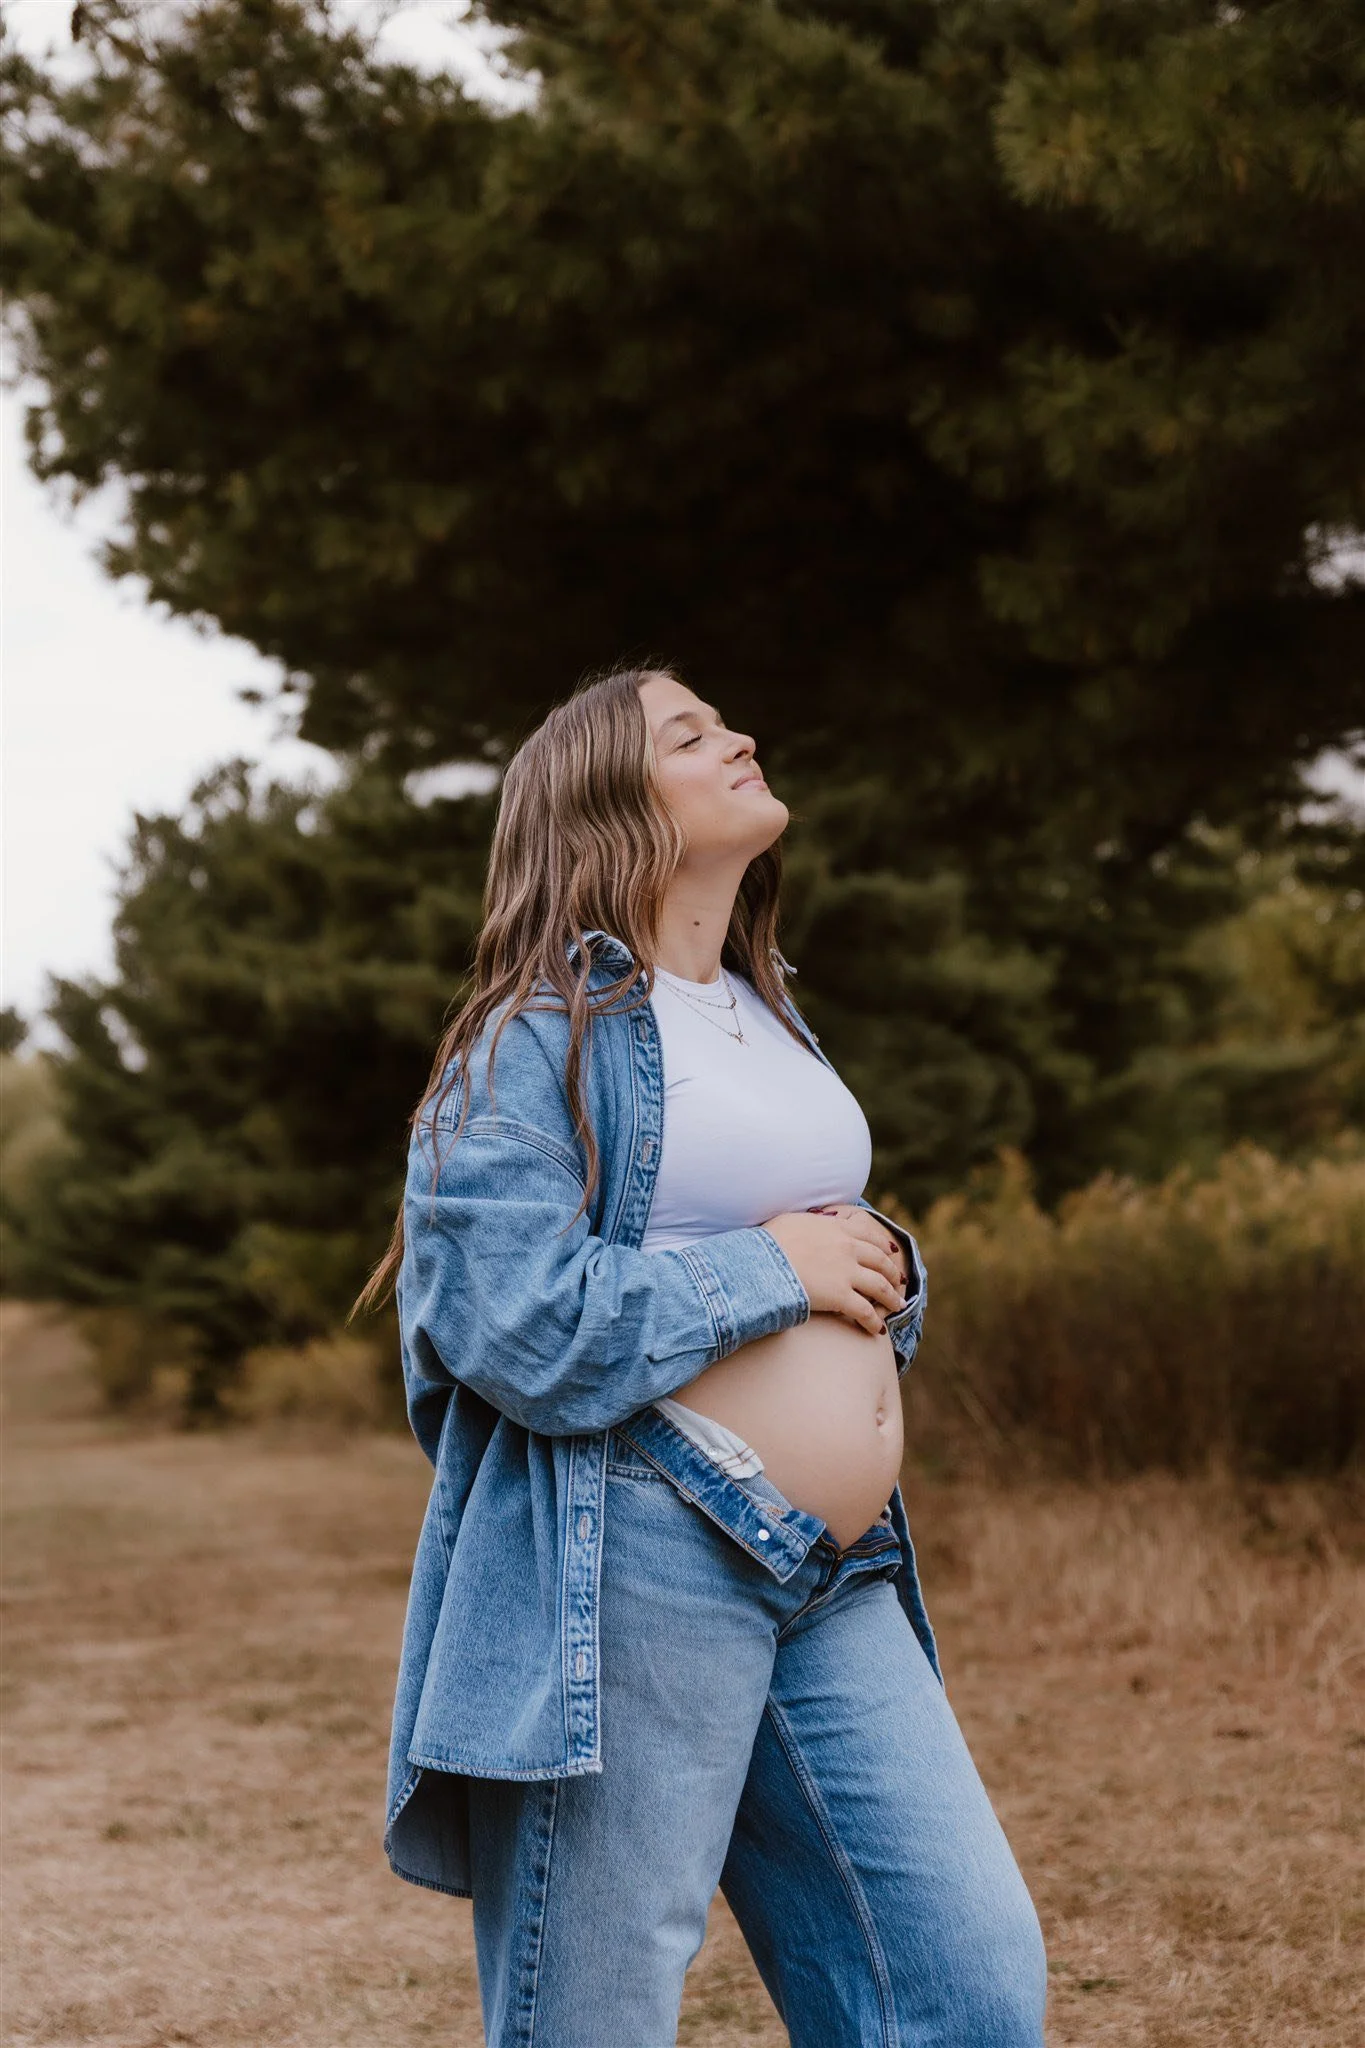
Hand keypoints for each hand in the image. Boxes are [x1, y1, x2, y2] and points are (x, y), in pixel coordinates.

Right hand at [760, 1207, 908, 1336]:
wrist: (763, 1264)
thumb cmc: (768, 1243)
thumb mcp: (791, 1220)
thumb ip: (808, 1221)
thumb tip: (812, 1220)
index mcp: (836, 1228)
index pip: (867, 1234)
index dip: (882, 1244)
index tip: (890, 1251)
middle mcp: (847, 1247)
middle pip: (879, 1260)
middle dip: (892, 1272)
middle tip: (899, 1281)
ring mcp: (846, 1272)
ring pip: (879, 1286)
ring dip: (891, 1298)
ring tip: (898, 1306)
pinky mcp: (841, 1296)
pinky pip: (864, 1311)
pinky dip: (873, 1321)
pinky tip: (877, 1330)